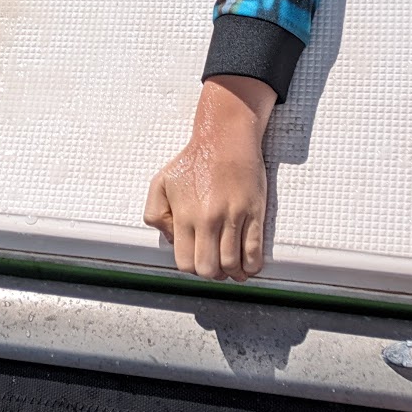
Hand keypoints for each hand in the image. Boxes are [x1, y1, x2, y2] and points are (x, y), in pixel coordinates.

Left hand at [143, 75, 275, 280]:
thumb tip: (172, 240)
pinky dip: (251, 266)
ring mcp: (232, 217)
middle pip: (209, 269)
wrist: (224, 139)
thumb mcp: (160, 183)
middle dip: (212, 273)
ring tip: (233, 267)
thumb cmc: (193, 161)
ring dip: (232, 272)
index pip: (185, 263)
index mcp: (184, 216)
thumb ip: (156, 215)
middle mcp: (208, 219)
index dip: (192, 268)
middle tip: (216, 265)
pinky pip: (254, 251)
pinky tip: (248, 264)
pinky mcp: (254, 213)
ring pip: (232, 264)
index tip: (199, 261)